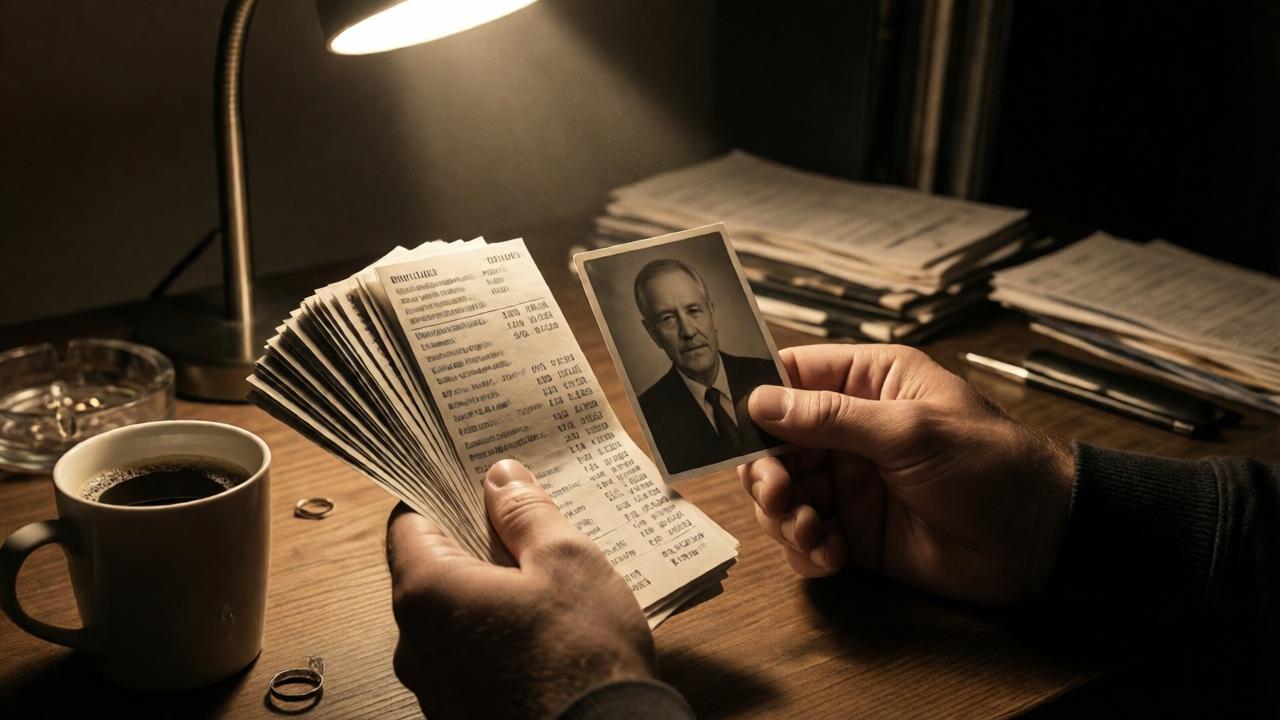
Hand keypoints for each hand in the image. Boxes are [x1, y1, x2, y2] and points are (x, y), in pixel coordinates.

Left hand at [387, 460, 655, 718]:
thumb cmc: (582, 656)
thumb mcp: (565, 560)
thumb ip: (525, 514)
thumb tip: (500, 478)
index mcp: (427, 594)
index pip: (407, 524)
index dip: (443, 497)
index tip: (477, 487)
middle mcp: (415, 645)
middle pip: (429, 572)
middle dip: (473, 547)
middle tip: (523, 533)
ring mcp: (434, 688)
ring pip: (450, 620)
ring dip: (486, 597)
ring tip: (542, 588)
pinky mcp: (459, 715)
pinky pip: (466, 660)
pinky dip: (493, 639)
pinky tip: (541, 636)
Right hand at [739, 344, 1074, 603]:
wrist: (1037, 541)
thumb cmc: (990, 465)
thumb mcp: (910, 431)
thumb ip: (832, 417)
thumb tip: (761, 402)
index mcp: (868, 382)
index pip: (792, 376)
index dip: (757, 398)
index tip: (731, 425)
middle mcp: (850, 429)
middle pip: (773, 442)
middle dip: (765, 471)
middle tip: (776, 494)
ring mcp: (849, 481)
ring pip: (781, 493)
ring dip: (783, 516)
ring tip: (812, 533)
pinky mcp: (854, 530)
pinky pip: (804, 537)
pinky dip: (805, 550)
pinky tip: (831, 557)